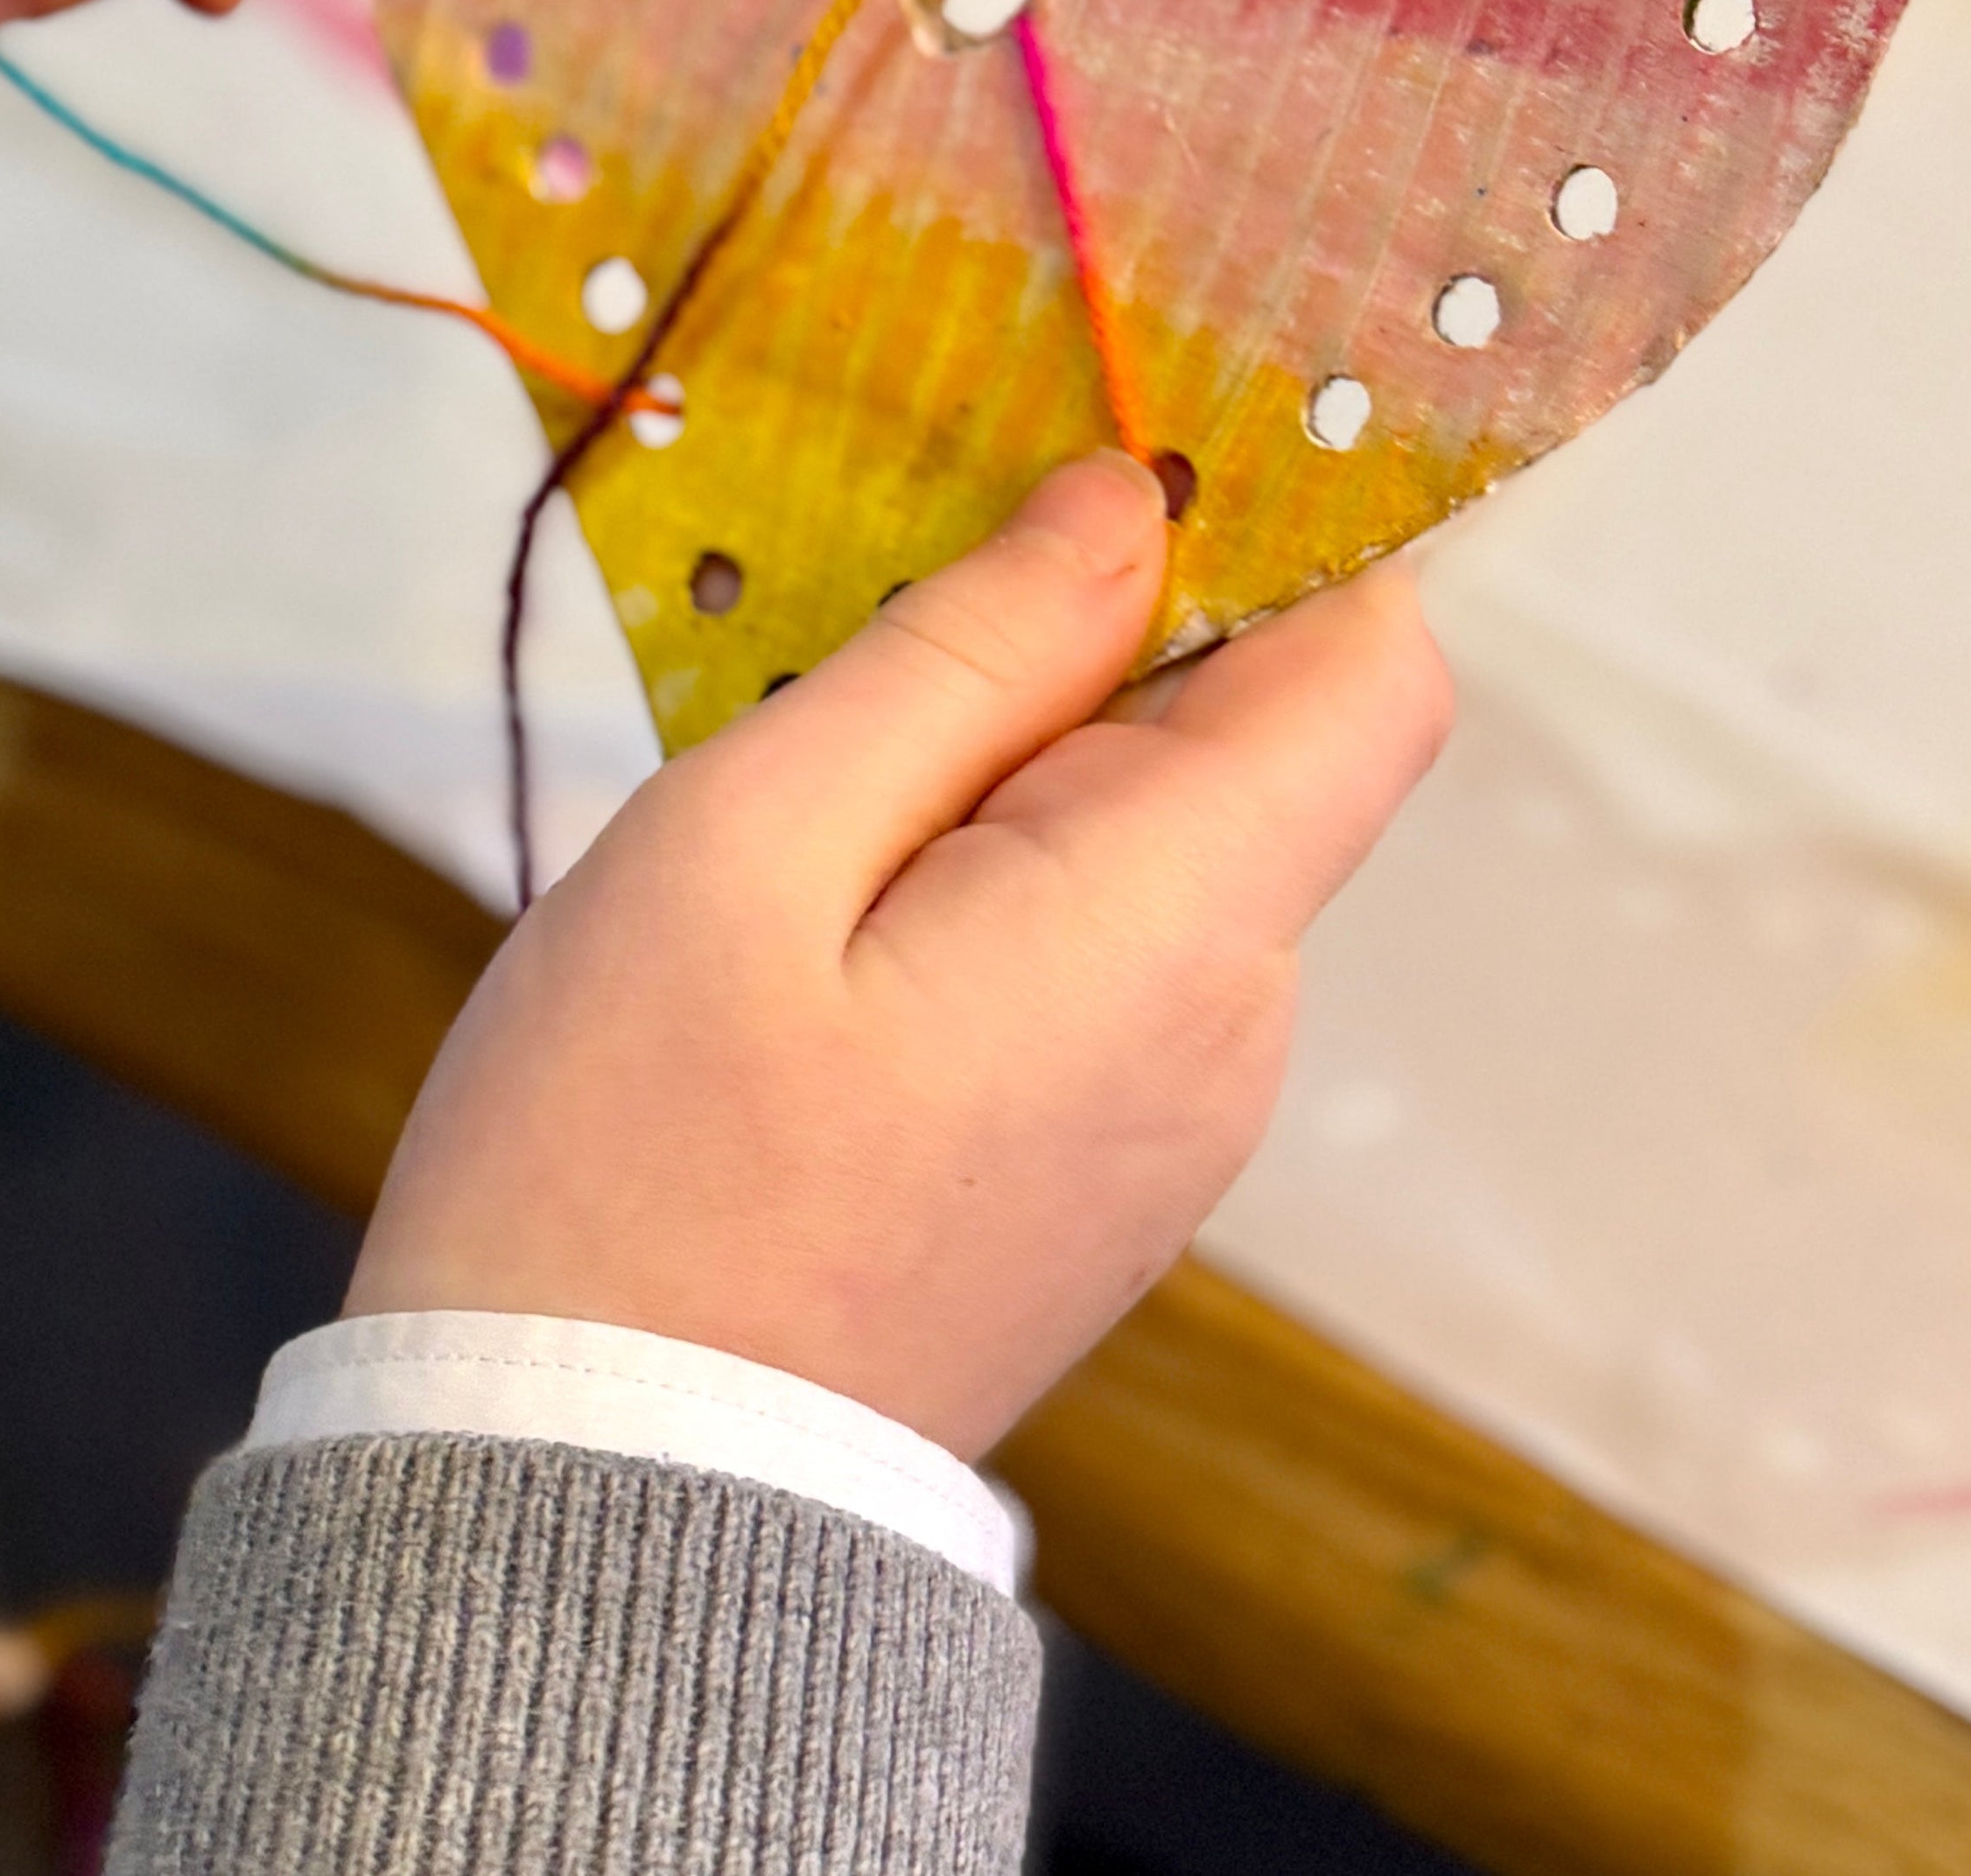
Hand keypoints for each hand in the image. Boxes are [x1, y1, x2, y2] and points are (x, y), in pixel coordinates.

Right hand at [349, 453, 1450, 1458]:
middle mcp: (1225, 1029)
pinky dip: (989, 867)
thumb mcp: (753, 844)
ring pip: (1155, 839)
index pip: (1376, 668)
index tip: (1112, 450)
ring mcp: (1164, 1116)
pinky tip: (817, 892)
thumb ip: (965, 659)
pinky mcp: (1086, 1167)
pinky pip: (1093, 947)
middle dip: (1093, 633)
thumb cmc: (631, 1168)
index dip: (1285, 531)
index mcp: (1175, 932)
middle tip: (865, 599)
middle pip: (1249, 739)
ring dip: (1013, 752)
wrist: (594, 1521)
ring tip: (803, 770)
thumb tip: (1127, 506)